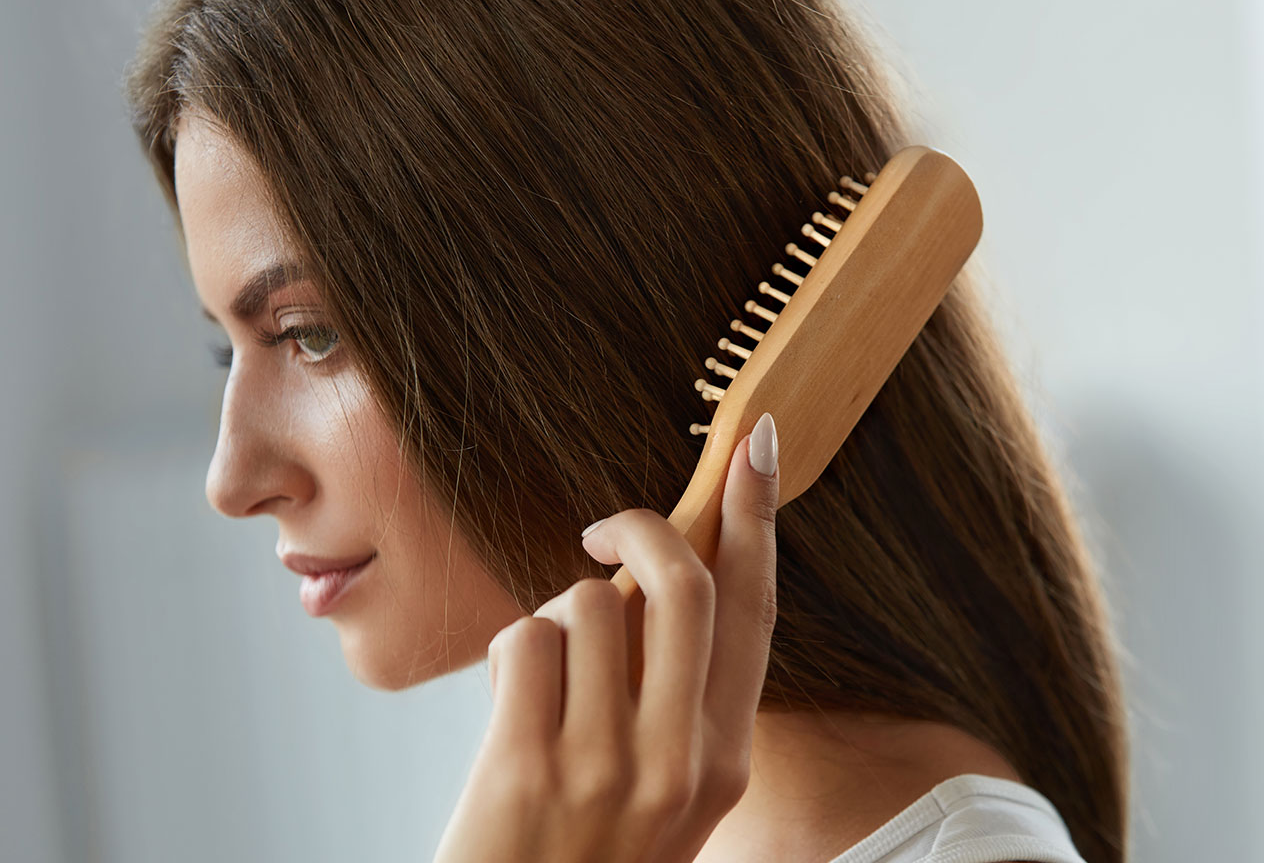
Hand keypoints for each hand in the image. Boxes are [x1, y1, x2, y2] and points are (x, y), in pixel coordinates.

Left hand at [431, 413, 779, 862]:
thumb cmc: (584, 853)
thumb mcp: (661, 788)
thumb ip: (669, 694)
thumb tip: (640, 579)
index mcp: (725, 759)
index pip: (755, 612)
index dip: (758, 518)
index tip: (756, 443)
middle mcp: (683, 761)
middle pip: (683, 582)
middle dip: (640, 524)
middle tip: (600, 524)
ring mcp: (608, 768)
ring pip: (588, 601)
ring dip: (554, 617)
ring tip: (541, 677)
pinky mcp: (529, 768)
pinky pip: (525, 640)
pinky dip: (509, 653)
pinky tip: (505, 705)